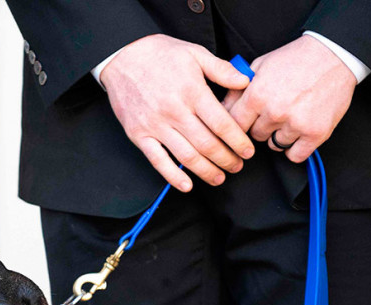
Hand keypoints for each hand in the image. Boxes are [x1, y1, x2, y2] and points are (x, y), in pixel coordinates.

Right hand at [99, 34, 253, 190]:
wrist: (122, 57)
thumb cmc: (160, 55)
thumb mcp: (195, 53)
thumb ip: (222, 69)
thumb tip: (245, 82)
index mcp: (192, 92)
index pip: (222, 124)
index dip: (238, 141)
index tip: (247, 151)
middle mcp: (175, 111)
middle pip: (207, 144)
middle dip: (226, 159)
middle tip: (237, 166)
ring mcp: (155, 126)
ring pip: (187, 156)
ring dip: (206, 171)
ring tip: (219, 177)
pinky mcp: (139, 135)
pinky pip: (158, 161)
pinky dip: (173, 176)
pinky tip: (187, 185)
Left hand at [223, 35, 356, 162]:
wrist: (335, 54)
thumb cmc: (296, 59)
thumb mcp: (260, 66)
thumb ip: (237, 89)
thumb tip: (219, 110)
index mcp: (257, 96)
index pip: (234, 125)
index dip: (239, 124)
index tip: (245, 122)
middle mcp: (274, 112)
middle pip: (255, 136)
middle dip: (261, 126)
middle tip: (275, 112)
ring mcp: (295, 124)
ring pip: (275, 145)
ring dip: (280, 136)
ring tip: (291, 116)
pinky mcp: (315, 133)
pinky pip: (295, 155)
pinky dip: (296, 148)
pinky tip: (299, 133)